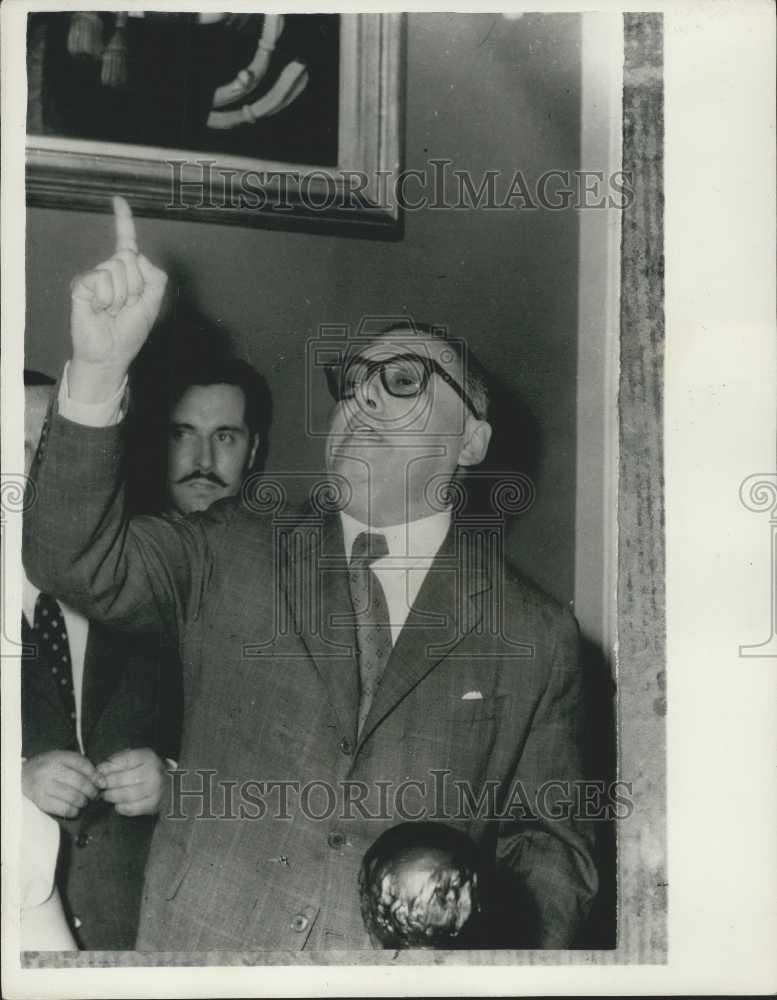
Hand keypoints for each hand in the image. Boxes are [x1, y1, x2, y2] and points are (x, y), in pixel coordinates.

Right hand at [22, 751, 99, 818]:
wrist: (21, 777)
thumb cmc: (47, 767)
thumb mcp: (61, 759)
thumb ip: (79, 765)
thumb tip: (100, 779)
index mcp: (57, 757)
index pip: (82, 764)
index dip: (96, 775)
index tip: (102, 783)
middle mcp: (50, 770)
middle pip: (80, 782)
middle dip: (92, 791)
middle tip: (95, 795)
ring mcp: (44, 786)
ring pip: (73, 797)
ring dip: (84, 801)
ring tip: (85, 801)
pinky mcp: (41, 802)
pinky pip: (63, 809)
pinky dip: (74, 811)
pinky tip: (75, 809)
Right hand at [69, 196, 166, 401]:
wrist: (111, 353)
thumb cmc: (130, 330)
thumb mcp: (153, 303)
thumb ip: (156, 277)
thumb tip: (136, 255)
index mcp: (129, 271)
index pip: (126, 240)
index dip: (123, 220)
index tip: (117, 199)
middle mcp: (110, 269)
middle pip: (129, 258)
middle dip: (135, 286)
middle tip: (126, 307)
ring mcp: (95, 276)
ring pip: (117, 270)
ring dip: (121, 296)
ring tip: (113, 311)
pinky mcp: (81, 285)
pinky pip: (101, 280)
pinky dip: (105, 299)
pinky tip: (99, 310)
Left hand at [97, 747, 166, 815]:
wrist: (169, 783)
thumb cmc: (146, 769)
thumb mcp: (135, 758)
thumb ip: (117, 761)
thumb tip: (100, 770)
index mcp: (147, 757)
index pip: (124, 760)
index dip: (108, 767)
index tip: (99, 771)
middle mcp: (153, 772)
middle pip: (122, 779)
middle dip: (107, 783)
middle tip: (101, 785)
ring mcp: (155, 789)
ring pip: (126, 794)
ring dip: (112, 796)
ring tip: (107, 794)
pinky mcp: (153, 804)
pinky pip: (131, 808)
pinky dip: (120, 807)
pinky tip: (118, 804)